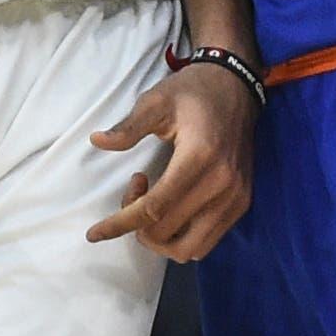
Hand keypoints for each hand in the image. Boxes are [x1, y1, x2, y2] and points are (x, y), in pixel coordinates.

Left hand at [86, 63, 255, 260]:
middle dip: (137, 223)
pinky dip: (181, 237)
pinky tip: (172, 207)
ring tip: (151, 205)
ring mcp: (235, 197)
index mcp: (199, 157)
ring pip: (190, 249)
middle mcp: (222, 184)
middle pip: (167, 232)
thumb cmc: (192, 92)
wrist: (236, 87)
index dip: (120, 223)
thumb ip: (128, 127)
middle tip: (133, 187)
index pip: (154, 208)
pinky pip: (207, 241)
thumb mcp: (156, 101)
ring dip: (160, 239)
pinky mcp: (242, 203)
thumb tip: (97, 141)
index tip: (94, 232)